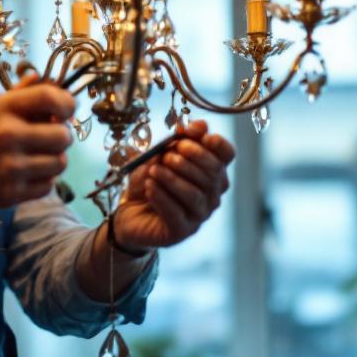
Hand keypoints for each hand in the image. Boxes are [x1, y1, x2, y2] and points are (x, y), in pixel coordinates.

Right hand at [0, 75, 73, 213]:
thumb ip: (21, 94)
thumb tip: (45, 79)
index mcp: (2, 110)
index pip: (49, 97)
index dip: (67, 102)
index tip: (66, 109)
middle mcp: (7, 136)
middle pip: (63, 135)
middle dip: (62, 135)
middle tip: (51, 136)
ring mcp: (10, 168)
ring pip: (60, 162)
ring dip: (55, 159)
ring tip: (39, 155)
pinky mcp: (12, 193)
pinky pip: (49, 185)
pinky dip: (44, 179)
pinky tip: (29, 172)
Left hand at [111, 120, 233, 251]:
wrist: (129, 210)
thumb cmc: (150, 179)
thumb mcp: (159, 154)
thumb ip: (179, 140)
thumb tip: (200, 125)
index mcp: (212, 171)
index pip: (227, 154)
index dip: (214, 142)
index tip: (192, 133)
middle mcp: (212, 194)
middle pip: (213, 173)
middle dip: (190, 159)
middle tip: (167, 155)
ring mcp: (200, 214)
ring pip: (194, 194)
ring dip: (172, 179)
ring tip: (153, 171)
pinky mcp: (182, 231)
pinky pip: (176, 213)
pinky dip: (162, 197)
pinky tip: (149, 187)